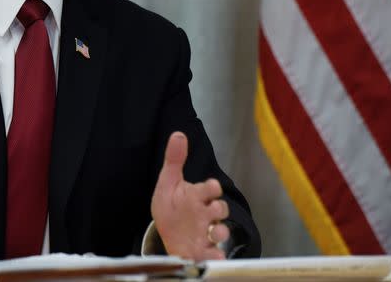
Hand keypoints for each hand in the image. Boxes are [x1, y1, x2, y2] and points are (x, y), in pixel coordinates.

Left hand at [150, 132, 229, 259]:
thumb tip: (178, 134)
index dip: (211, 187)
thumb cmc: (172, 208)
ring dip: (219, 231)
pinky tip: (213, 255)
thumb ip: (174, 160)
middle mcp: (205, 214)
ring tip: (213, 233)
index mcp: (197, 196)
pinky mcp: (205, 250)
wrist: (169, 236)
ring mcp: (207, 232)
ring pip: (221, 231)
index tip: (210, 187)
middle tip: (210, 210)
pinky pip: (216, 255)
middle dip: (218, 209)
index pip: (210, 188)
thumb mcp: (168, 183)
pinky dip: (215, 256)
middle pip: (220, 209)